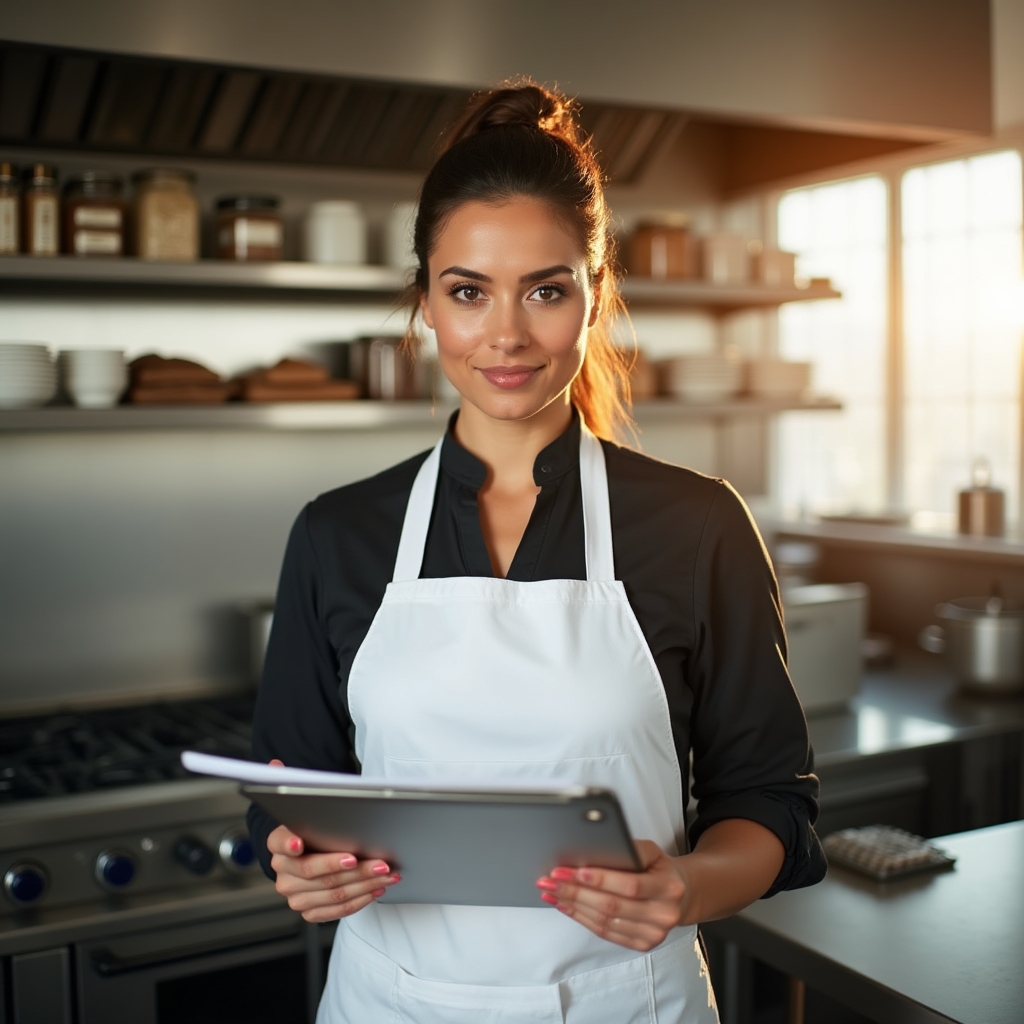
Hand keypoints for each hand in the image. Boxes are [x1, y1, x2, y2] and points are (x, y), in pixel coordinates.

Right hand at [265, 760, 400, 921]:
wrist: (306, 854)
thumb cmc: (310, 826)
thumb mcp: (301, 804)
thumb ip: (288, 783)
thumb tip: (273, 765)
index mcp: (276, 843)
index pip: (281, 843)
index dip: (291, 844)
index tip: (301, 843)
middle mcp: (282, 872)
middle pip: (315, 872)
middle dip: (351, 868)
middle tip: (378, 861)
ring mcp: (295, 894)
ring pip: (331, 892)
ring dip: (363, 884)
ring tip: (387, 872)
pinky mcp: (310, 910)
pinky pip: (336, 909)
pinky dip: (360, 899)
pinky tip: (377, 887)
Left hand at [535, 840, 689, 950]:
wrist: (680, 895)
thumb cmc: (659, 869)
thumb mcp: (651, 852)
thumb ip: (628, 850)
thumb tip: (591, 850)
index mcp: (668, 887)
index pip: (630, 885)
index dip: (600, 879)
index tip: (573, 871)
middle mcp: (663, 914)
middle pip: (612, 906)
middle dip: (576, 891)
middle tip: (551, 879)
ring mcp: (653, 934)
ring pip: (604, 922)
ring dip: (573, 906)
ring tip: (552, 891)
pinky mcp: (642, 945)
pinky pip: (605, 933)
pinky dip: (581, 919)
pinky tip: (565, 906)